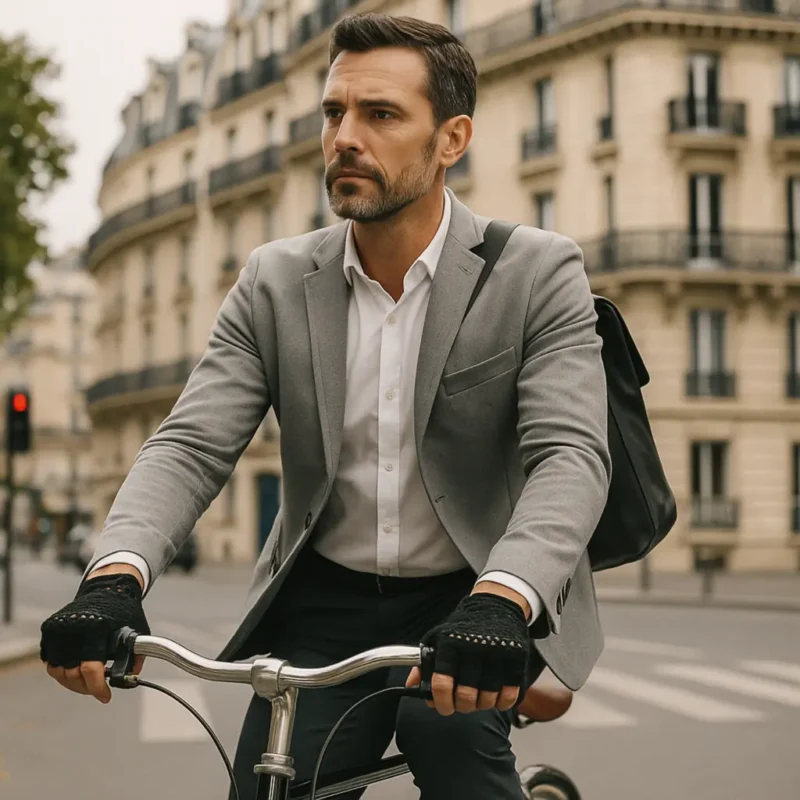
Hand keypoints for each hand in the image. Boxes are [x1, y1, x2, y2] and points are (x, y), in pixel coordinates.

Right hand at [40, 572, 149, 702]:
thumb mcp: (138, 632)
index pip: (91, 669)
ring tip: (87, 682)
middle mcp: (74, 629)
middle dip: (87, 687)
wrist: (108, 587)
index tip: (105, 696)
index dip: (98, 688)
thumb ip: (136, 657)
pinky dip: (62, 670)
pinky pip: (51, 660)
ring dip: (72, 682)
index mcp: (97, 630)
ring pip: (58, 671)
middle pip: (72, 674)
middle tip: (98, 689)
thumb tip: (130, 680)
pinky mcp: (50, 629)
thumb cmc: (124, 610)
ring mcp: (59, 629)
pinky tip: (76, 671)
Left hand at [406, 593, 529, 715]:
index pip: (441, 685)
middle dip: (463, 706)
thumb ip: (425, 664)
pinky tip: (496, 694)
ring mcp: (496, 654)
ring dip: (482, 704)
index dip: (442, 703)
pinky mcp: (515, 659)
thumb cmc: (465, 626)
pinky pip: (509, 697)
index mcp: (450, 644)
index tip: (444, 707)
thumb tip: (413, 687)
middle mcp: (472, 649)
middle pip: (466, 698)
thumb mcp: (439, 638)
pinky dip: (502, 702)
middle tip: (463, 701)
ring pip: (487, 700)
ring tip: (480, 694)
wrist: (496, 604)